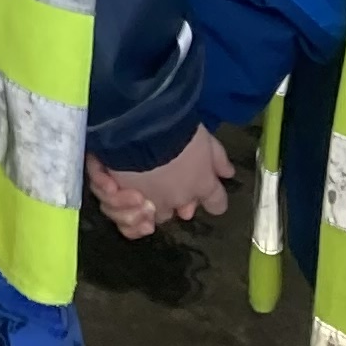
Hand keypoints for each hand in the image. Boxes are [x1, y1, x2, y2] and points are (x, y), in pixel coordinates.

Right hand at [85, 125, 233, 239]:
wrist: (136, 125)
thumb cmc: (173, 125)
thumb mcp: (202, 136)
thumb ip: (217, 157)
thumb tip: (229, 173)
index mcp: (201, 185)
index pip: (217, 203)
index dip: (211, 197)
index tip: (203, 185)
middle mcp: (177, 201)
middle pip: (178, 212)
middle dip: (172, 201)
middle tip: (165, 183)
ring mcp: (147, 202)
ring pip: (148, 217)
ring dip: (145, 208)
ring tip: (139, 193)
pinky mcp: (119, 200)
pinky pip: (123, 220)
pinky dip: (121, 211)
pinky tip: (117, 194)